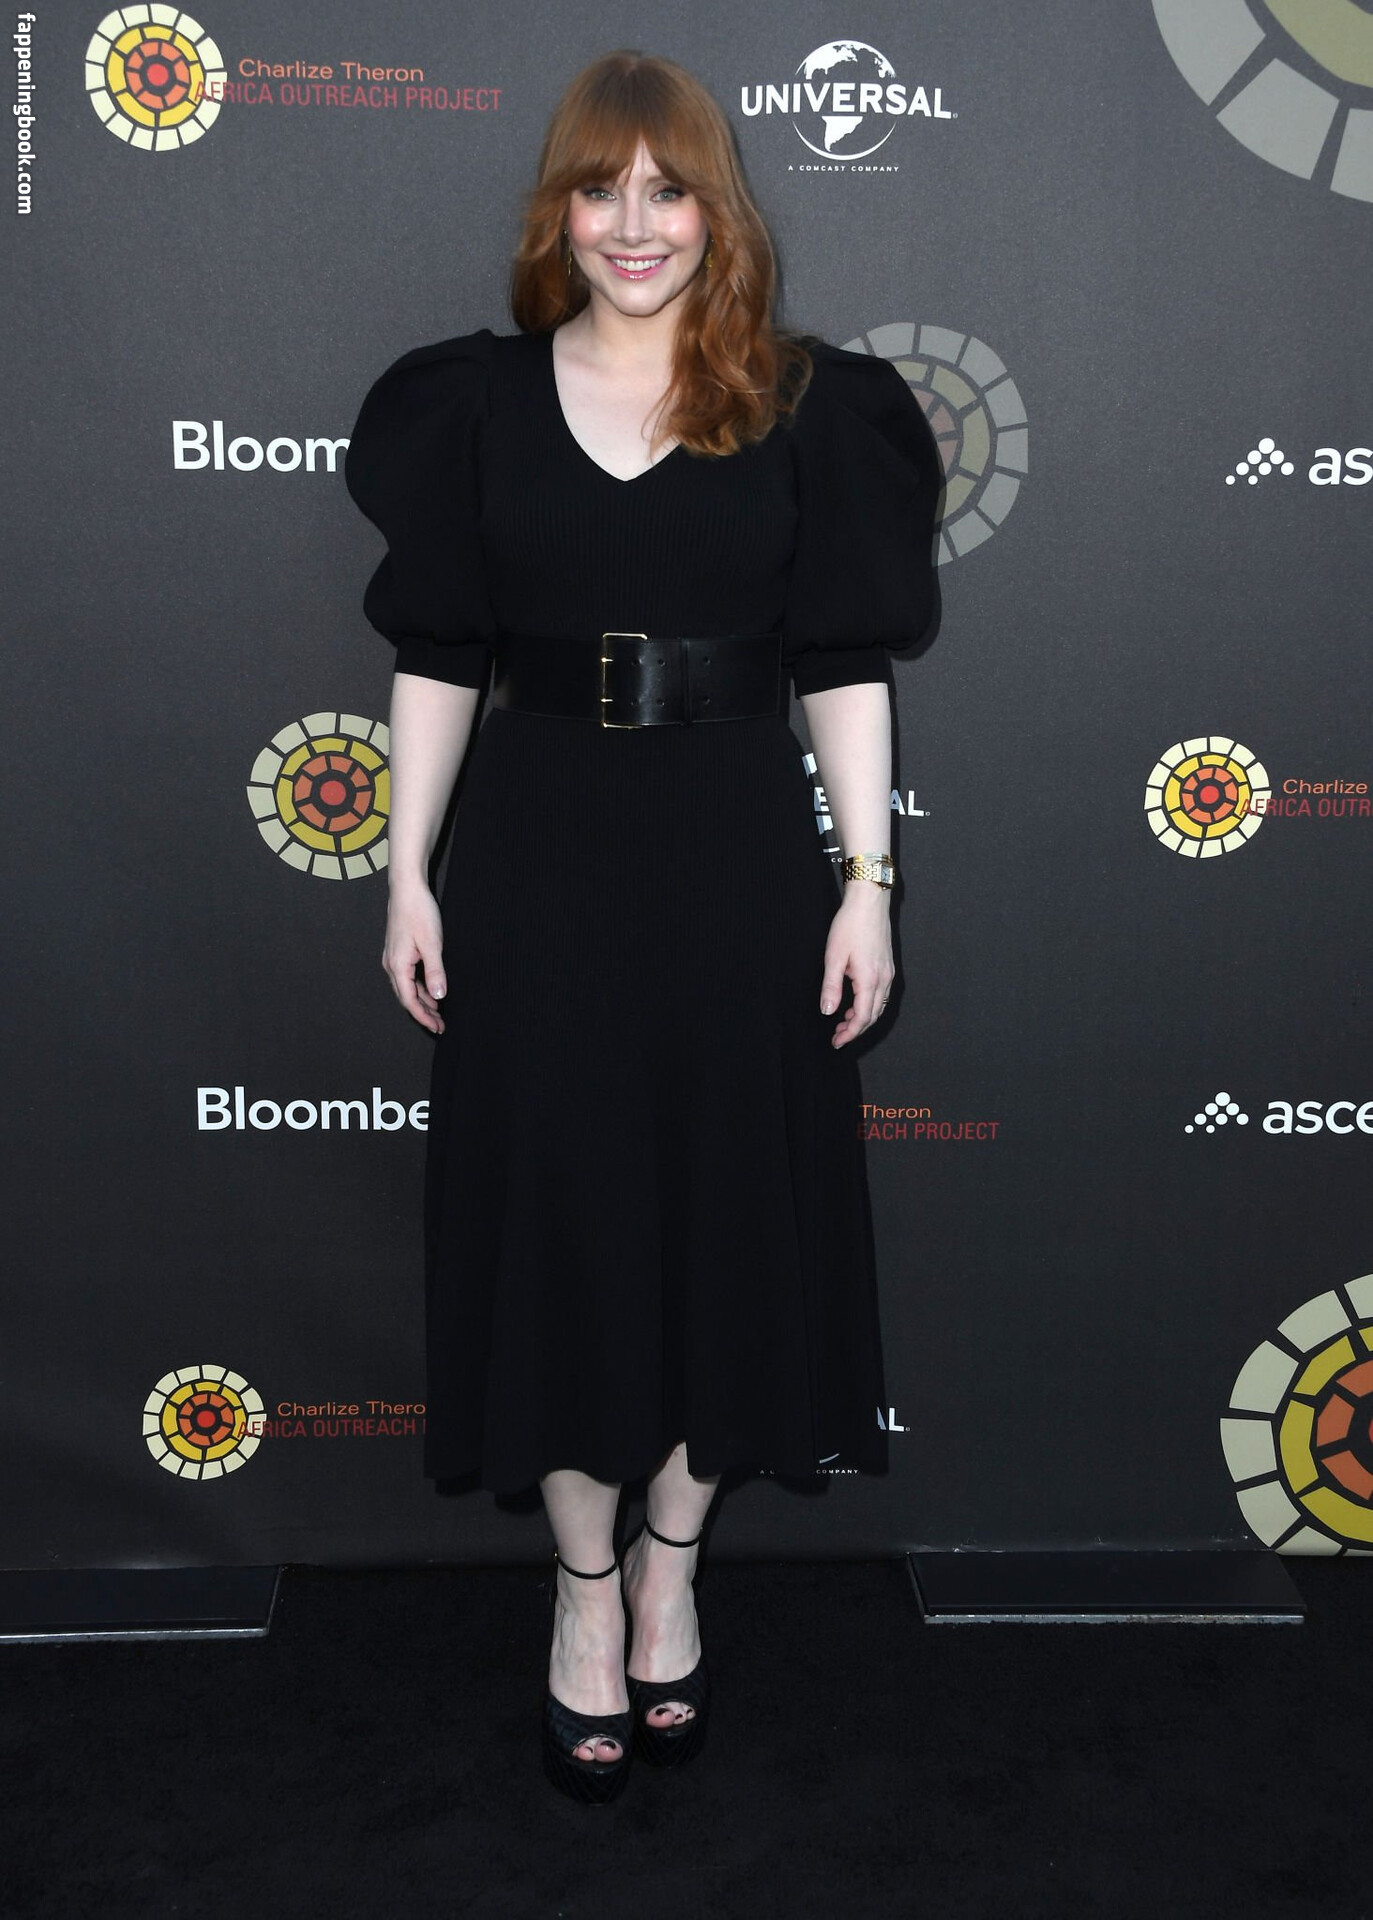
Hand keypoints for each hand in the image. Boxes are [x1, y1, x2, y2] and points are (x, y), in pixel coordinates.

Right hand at [383, 881, 446, 1033]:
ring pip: (407, 987)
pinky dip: (420, 987)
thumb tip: (438, 997)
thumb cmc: (419, 912)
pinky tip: (431, 990)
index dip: (423, 1017)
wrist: (407, 888)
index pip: (409, 1001)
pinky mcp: (399, 951)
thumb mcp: (432, 944)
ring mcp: (393, 957)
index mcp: (397, 966)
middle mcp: (391, 964)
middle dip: (423, 1013)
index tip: (437, 1027)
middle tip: (440, 1025)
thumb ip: (435, 972)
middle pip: (406, 997)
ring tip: (438, 1012)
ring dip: (422, 1000)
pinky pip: (408, 976)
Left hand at [819, 884, 894, 1048]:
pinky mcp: (888, 966)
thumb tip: (828, 1011)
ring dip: (863, 1017)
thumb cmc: (850, 925)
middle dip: (856, 1029)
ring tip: (844, 1020)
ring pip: (879, 1006)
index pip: (862, 1018)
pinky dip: (869, 1004)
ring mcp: (888, 973)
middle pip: (873, 1016)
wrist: (869, 901)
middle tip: (837, 1035)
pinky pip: (881, 994)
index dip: (849, 1034)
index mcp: (869, 980)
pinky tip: (856, 1001)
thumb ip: (831, 987)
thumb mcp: (833, 957)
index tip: (836, 1042)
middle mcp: (884, 980)